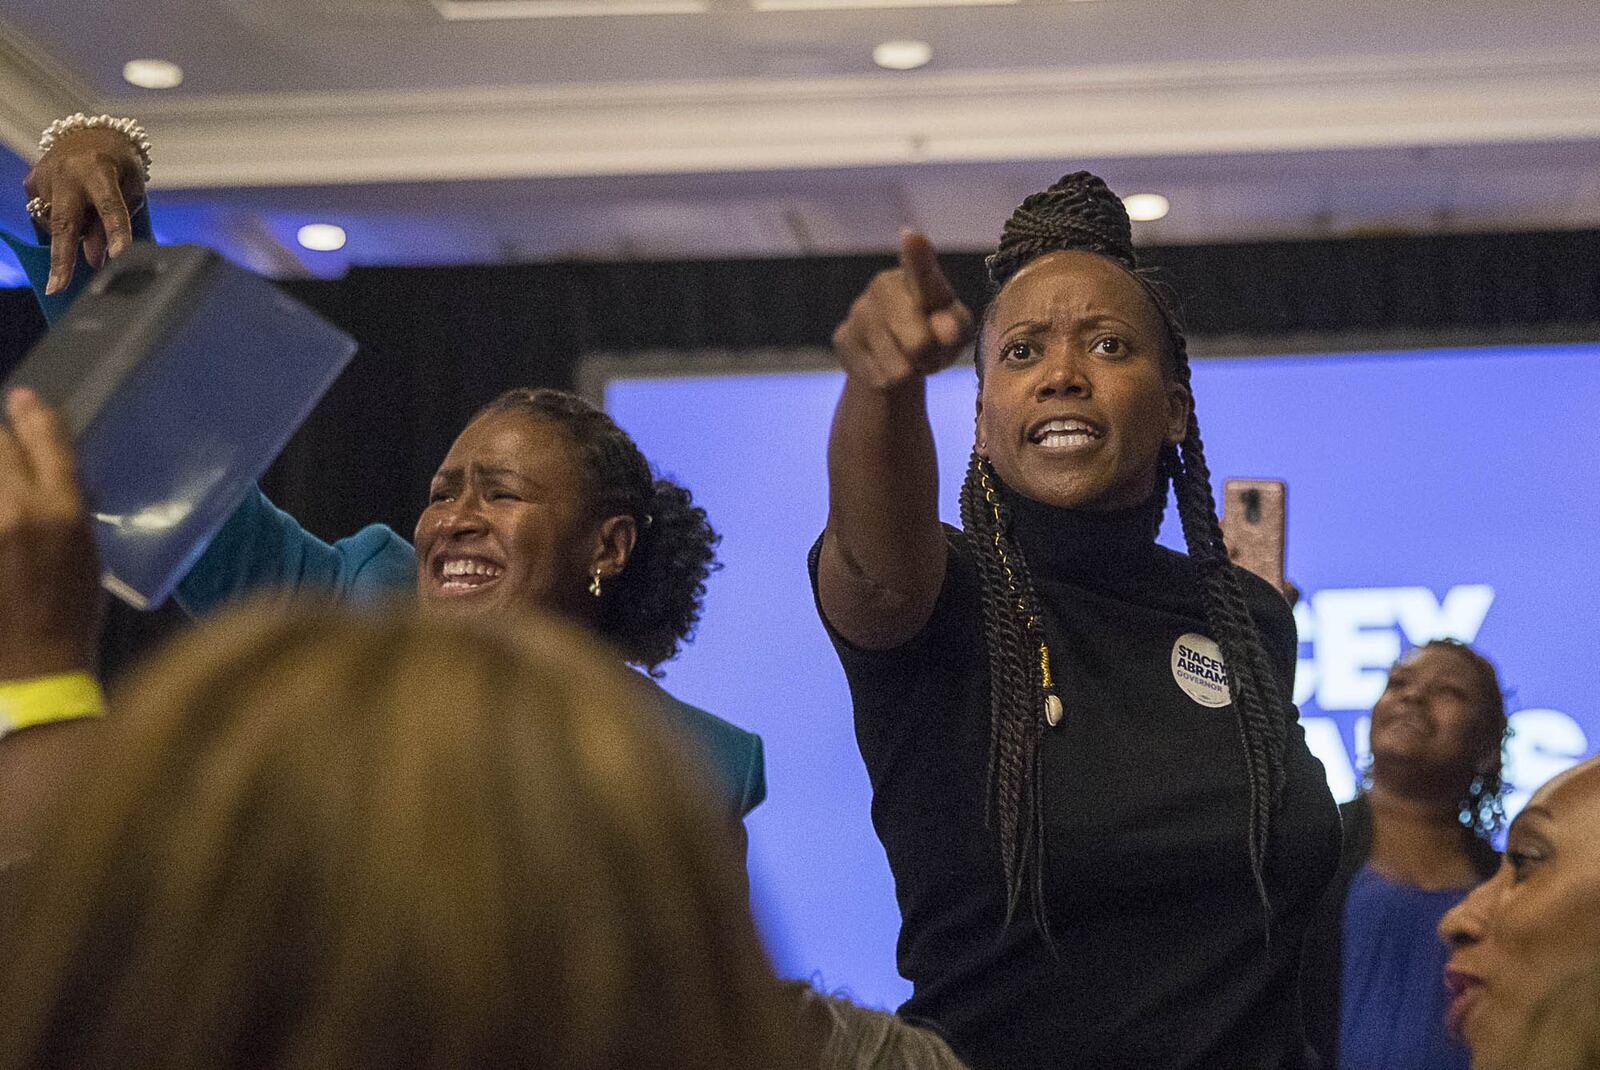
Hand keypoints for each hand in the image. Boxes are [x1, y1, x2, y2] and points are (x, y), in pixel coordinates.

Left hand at [0, 389, 100, 679]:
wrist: (34, 665)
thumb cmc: (72, 614)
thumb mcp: (87, 556)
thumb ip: (71, 511)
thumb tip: (62, 481)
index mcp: (64, 511)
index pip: (48, 442)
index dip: (34, 415)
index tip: (23, 397)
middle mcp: (20, 509)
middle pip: (0, 448)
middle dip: (2, 440)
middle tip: (4, 441)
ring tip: (3, 473)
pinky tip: (4, 513)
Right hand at [22, 126, 146, 294]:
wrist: (88, 134)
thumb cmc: (118, 165)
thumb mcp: (130, 189)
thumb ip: (117, 222)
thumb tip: (95, 258)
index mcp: (100, 168)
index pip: (110, 206)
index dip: (115, 233)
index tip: (119, 256)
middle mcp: (67, 172)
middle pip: (65, 222)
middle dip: (63, 258)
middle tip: (57, 288)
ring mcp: (44, 178)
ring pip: (58, 225)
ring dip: (77, 235)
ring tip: (91, 215)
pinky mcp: (30, 184)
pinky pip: (47, 218)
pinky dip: (64, 223)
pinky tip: (75, 207)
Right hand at [831, 230, 974, 390]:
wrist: (897, 354)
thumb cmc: (937, 333)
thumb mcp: (957, 329)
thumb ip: (957, 327)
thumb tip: (944, 330)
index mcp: (918, 277)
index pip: (920, 269)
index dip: (917, 255)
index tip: (912, 236)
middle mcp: (884, 286)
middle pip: (918, 343)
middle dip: (930, 358)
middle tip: (929, 353)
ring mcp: (859, 311)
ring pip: (898, 368)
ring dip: (910, 372)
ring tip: (909, 359)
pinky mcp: (842, 338)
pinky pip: (878, 378)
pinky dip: (889, 381)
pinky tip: (886, 364)